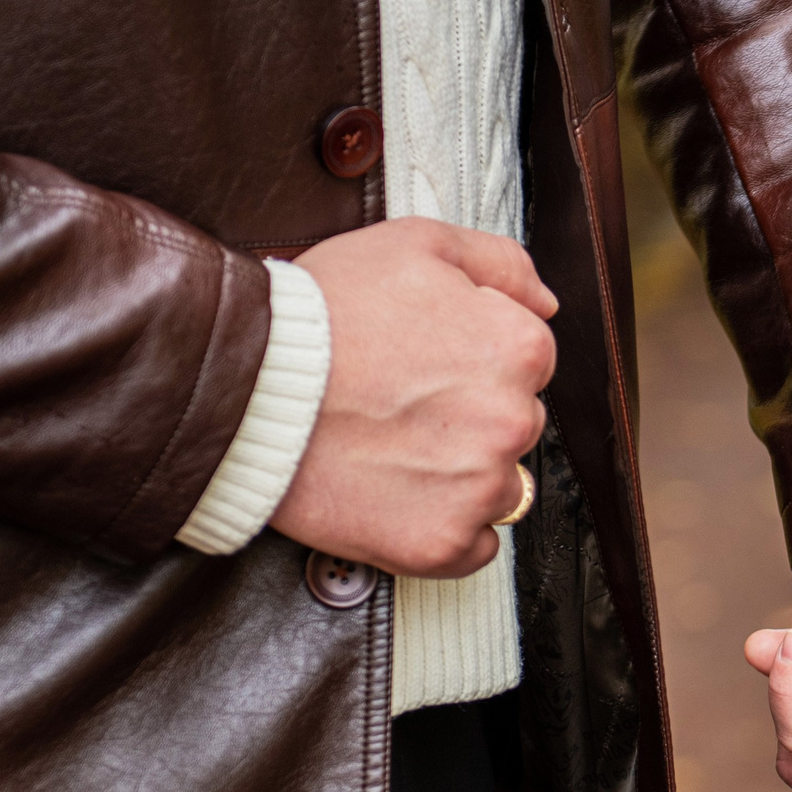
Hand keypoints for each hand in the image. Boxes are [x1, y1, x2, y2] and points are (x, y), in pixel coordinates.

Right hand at [271, 219, 557, 576]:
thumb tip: (545, 303)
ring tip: (393, 449)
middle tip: (399, 402)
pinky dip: (445, 530)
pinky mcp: (442, 544)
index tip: (426, 360)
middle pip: (515, 425)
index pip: (529, 362)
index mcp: (518, 348)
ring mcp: (478, 488)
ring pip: (499, 488)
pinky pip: (476, 548)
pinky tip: (398, 495)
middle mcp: (512, 421)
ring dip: (461, 475)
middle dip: (470, 416)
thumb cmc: (322, 312)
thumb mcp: (414, 244)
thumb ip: (498, 262)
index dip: (473, 357)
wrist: (246, 387)